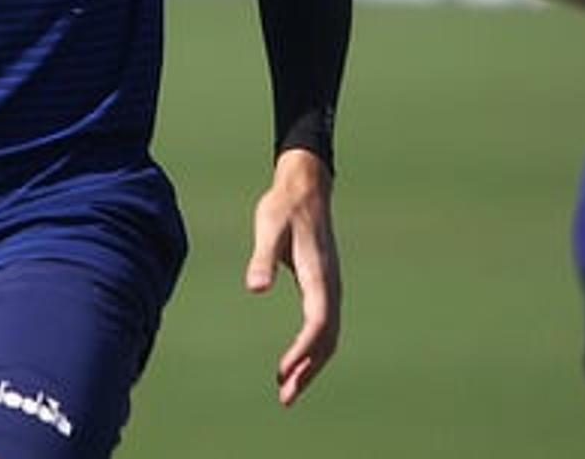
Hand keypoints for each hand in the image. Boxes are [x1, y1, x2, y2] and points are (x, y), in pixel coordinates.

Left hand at [245, 147, 341, 406]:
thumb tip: (255, 287)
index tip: (284, 371)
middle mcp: (330, 286)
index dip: (303, 350)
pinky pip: (323, 327)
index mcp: (319, 275)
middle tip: (285, 397)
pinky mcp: (322, 287)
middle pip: (327, 339)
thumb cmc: (283, 207)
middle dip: (309, 370)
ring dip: (311, 365)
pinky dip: (312, 350)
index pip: (318, 323)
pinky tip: (294, 362)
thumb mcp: (267, 227)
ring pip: (328, 337)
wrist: (304, 187)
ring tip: (287, 389)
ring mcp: (330, 288)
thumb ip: (262, 257)